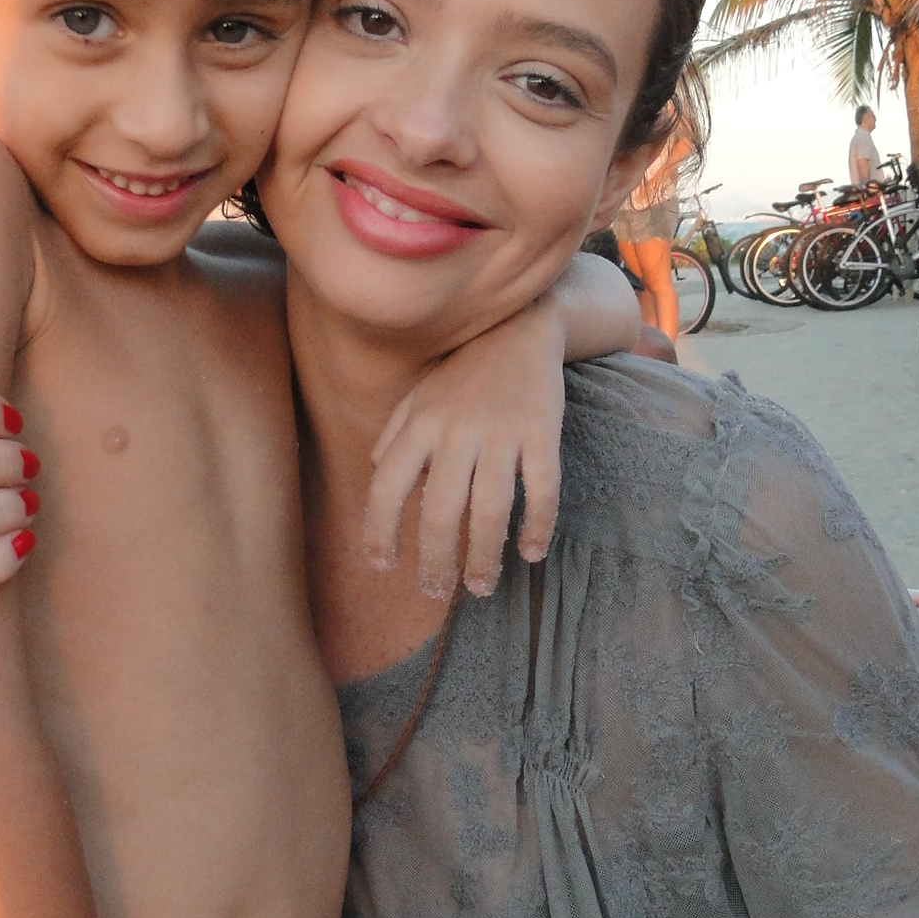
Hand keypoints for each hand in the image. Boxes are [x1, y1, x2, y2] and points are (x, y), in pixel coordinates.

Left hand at [365, 302, 564, 599]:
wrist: (522, 326)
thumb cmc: (465, 370)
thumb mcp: (420, 394)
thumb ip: (395, 433)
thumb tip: (376, 471)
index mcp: (419, 425)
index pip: (386, 488)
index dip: (379, 532)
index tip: (382, 566)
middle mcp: (455, 431)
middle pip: (440, 511)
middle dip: (436, 561)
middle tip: (436, 591)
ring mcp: (501, 431)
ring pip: (490, 509)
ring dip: (484, 556)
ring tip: (481, 587)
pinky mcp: (542, 431)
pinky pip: (541, 488)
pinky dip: (537, 525)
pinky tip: (531, 552)